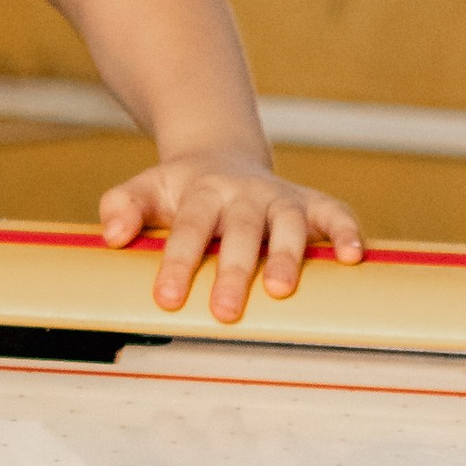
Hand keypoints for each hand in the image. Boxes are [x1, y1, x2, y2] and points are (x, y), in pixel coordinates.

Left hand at [97, 151, 363, 319]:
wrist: (218, 155)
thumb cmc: (179, 191)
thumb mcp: (145, 190)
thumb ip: (122, 207)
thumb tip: (112, 234)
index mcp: (200, 192)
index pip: (188, 228)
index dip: (178, 262)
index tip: (168, 300)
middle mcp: (243, 194)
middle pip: (238, 230)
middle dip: (232, 271)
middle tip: (224, 311)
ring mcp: (279, 197)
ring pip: (287, 223)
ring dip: (287, 255)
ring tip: (282, 289)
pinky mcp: (311, 202)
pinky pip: (334, 212)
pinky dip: (346, 231)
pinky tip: (353, 257)